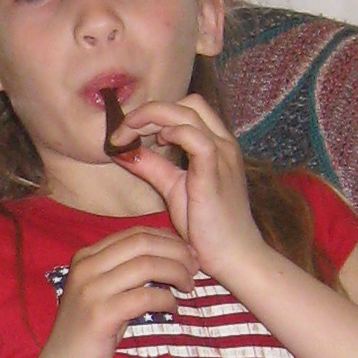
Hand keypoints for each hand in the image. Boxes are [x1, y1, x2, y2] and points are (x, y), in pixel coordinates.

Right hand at [38, 221, 197, 357]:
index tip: (188, 254)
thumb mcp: (102, 294)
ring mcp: (90, 291)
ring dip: (177, 273)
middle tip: (195, 267)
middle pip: (142, 243)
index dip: (168, 240)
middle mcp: (85, 268)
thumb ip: (125, 273)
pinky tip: (173, 308)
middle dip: (177, 252)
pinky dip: (166, 299)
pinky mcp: (100, 315)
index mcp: (86, 257)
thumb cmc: (88, 334)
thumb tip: (168, 257)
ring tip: (189, 286)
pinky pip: (145, 296)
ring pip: (147, 266)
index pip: (134, 234)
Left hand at [111, 91, 258, 282]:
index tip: (125, 130)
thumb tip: (124, 151)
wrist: (234, 255)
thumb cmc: (207, 225)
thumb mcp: (173, 188)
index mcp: (215, 144)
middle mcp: (223, 143)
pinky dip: (174, 133)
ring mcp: (222, 155)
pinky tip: (158, 143)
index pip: (186, 108)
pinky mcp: (216, 172)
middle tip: (122, 131)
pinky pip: (198, 139)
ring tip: (130, 136)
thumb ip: (152, 166)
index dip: (152, 112)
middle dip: (149, 110)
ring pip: (190, 112)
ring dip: (153, 118)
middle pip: (188, 103)